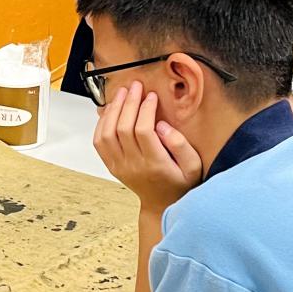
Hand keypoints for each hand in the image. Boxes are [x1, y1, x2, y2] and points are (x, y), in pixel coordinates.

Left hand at [92, 82, 202, 211]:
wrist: (162, 205)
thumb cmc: (180, 183)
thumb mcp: (193, 167)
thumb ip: (181, 145)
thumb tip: (162, 126)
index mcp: (155, 164)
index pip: (143, 131)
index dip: (145, 109)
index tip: (152, 96)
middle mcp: (133, 165)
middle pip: (123, 128)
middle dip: (128, 103)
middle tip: (135, 87)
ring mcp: (120, 166)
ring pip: (107, 134)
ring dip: (113, 110)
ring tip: (121, 93)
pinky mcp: (112, 166)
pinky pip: (99, 142)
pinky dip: (101, 123)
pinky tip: (110, 110)